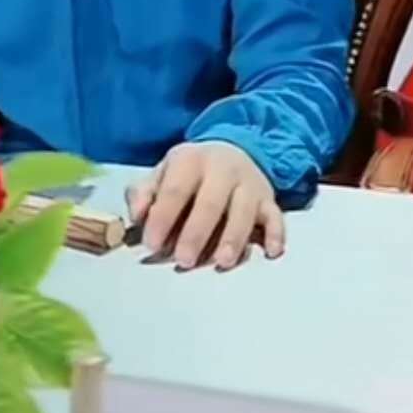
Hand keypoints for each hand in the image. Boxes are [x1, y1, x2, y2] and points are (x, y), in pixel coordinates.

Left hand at [126, 141, 285, 270]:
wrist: (233, 150)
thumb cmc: (190, 173)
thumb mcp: (163, 173)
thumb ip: (144, 194)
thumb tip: (137, 216)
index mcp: (191, 160)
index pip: (175, 190)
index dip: (162, 217)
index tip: (152, 244)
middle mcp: (223, 169)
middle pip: (211, 202)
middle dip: (197, 233)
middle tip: (184, 260)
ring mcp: (249, 184)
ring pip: (244, 211)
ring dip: (233, 237)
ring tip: (221, 262)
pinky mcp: (269, 200)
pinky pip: (276, 217)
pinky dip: (276, 234)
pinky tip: (271, 251)